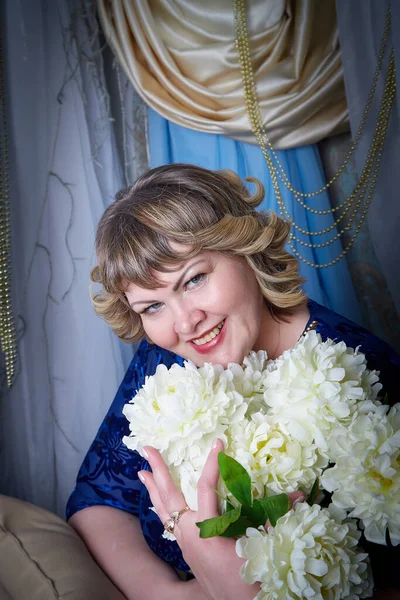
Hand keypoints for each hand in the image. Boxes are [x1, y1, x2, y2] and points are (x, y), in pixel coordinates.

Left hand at [139, 439, 259, 599]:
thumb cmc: (250, 579)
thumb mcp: (263, 546)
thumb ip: (275, 516)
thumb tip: (298, 495)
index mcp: (206, 531)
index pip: (206, 488)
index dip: (213, 464)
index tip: (218, 443)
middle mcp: (189, 535)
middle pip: (169, 497)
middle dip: (158, 470)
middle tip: (148, 449)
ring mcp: (184, 544)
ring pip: (163, 511)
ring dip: (153, 489)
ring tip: (141, 471)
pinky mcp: (186, 551)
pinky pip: (169, 523)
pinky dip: (162, 508)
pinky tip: (159, 503)